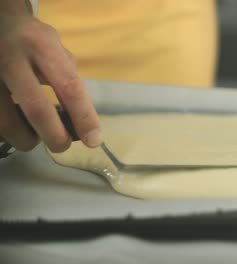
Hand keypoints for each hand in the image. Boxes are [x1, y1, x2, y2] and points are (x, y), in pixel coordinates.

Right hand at [0, 1, 101, 151]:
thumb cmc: (32, 41)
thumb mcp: (55, 49)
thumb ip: (69, 79)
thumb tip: (83, 122)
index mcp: (41, 46)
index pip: (69, 86)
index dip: (83, 117)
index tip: (94, 140)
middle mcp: (10, 56)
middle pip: (37, 109)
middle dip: (55, 136)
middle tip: (62, 145)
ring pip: (5, 122)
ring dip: (25, 138)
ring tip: (33, 136)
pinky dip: (7, 130)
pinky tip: (15, 125)